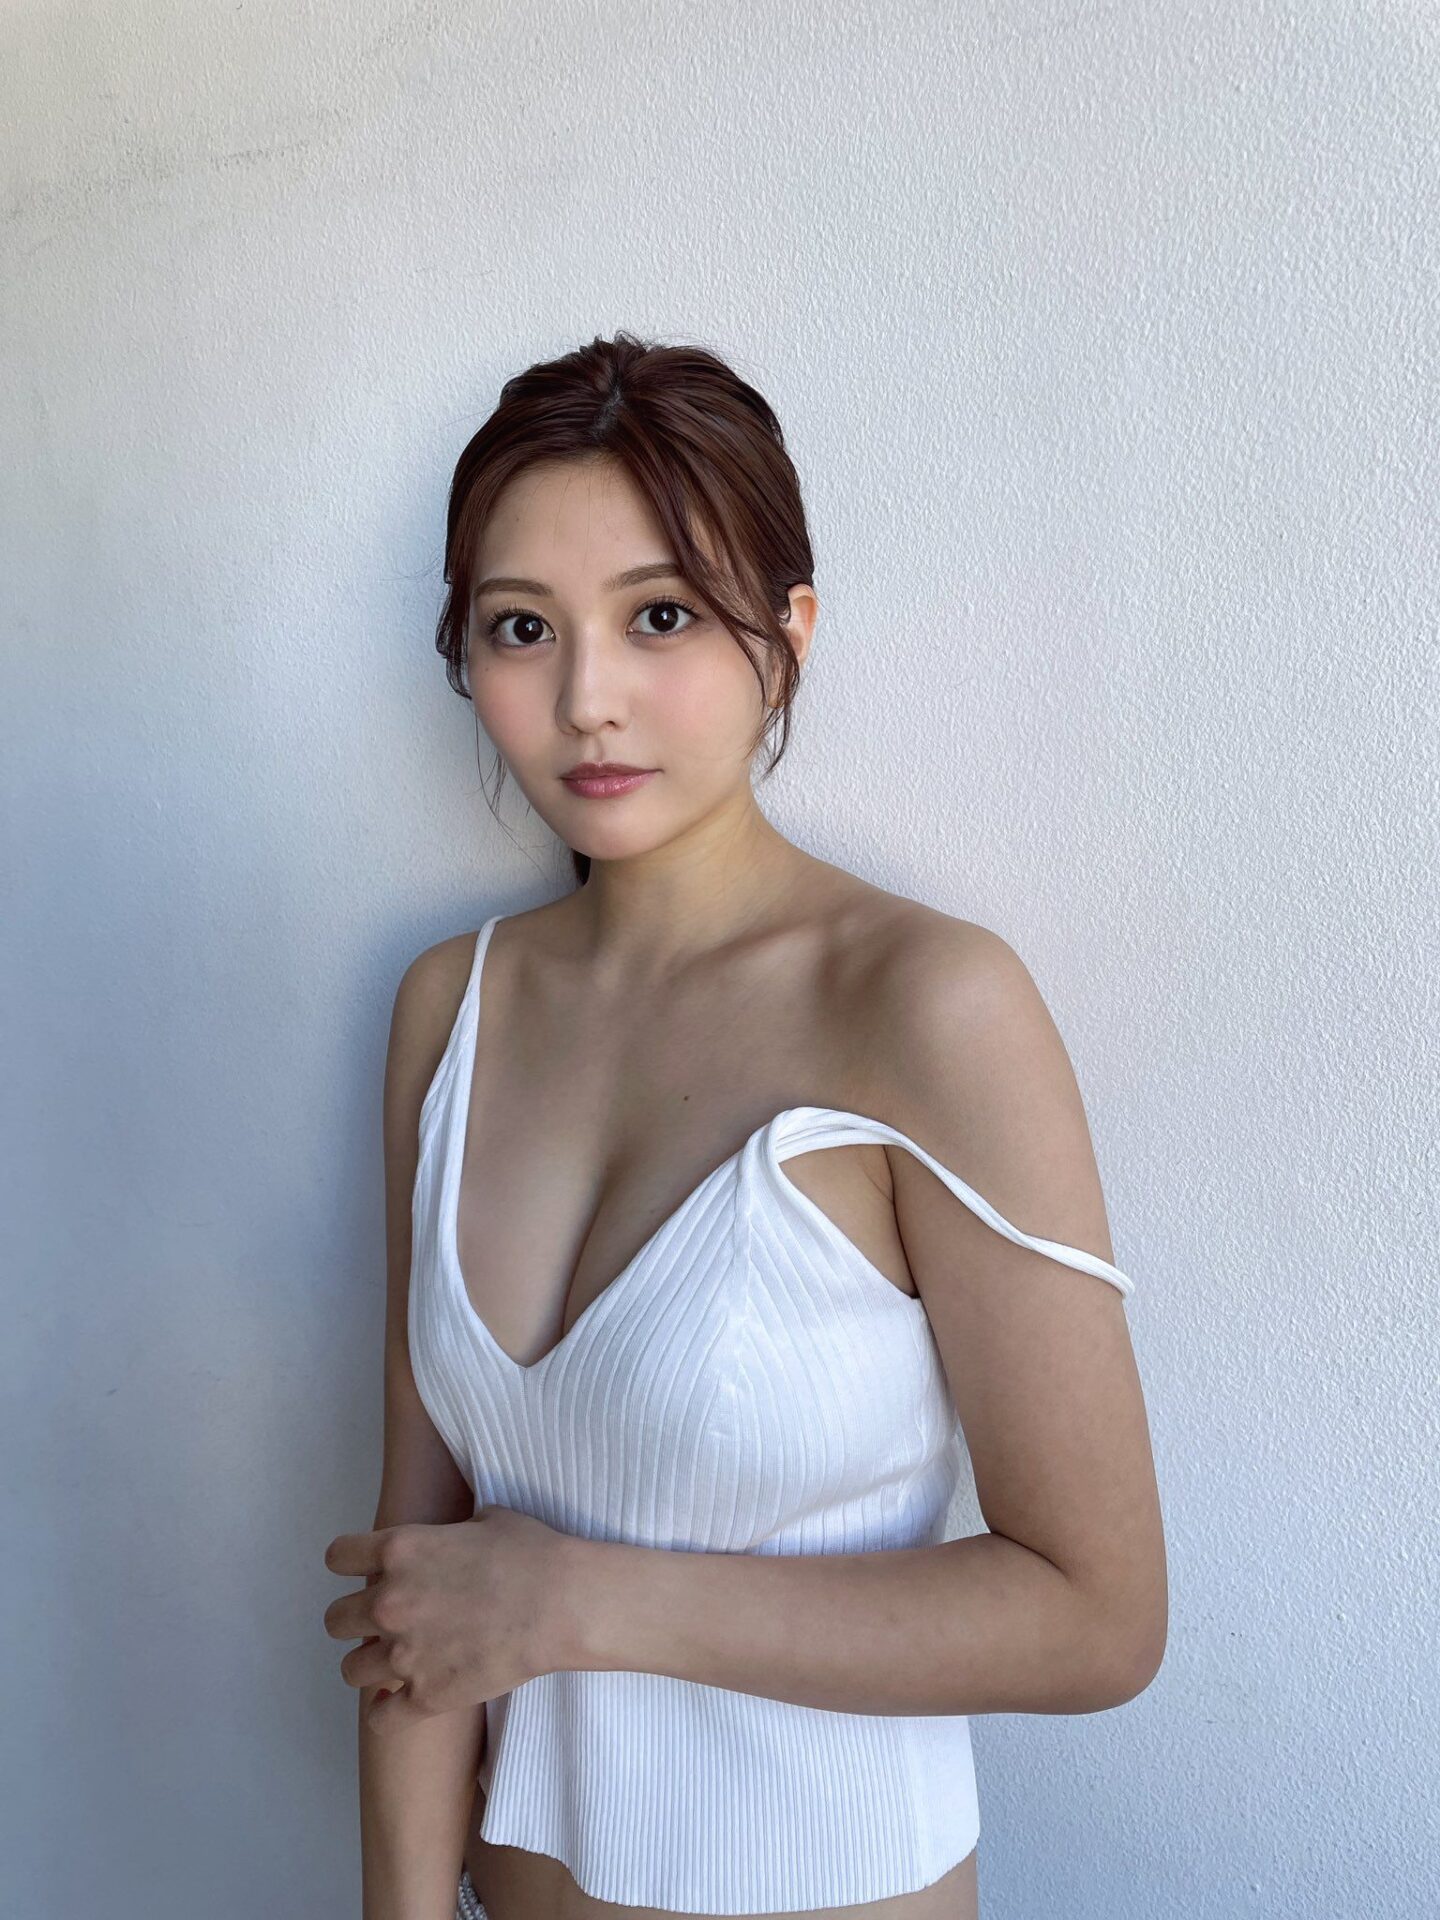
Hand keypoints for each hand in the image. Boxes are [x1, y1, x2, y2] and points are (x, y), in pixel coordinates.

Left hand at [323, 1504, 580, 1730]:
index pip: (338, 1557)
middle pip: (335, 1619)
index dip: (350, 1563)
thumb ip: (449, 1532)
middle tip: (383, 1621)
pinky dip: (386, 1711)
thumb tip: (450, 1538)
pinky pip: (379, 1718)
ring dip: (369, 1663)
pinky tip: (399, 1701)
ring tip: (393, 1662)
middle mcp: (389, 1602)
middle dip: (356, 1618)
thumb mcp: (486, 1518)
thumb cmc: (532, 1553)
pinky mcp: (425, 1696)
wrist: (561, 1605)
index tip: (362, 1570)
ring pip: (350, 1669)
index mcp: (400, 1550)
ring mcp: (403, 1654)